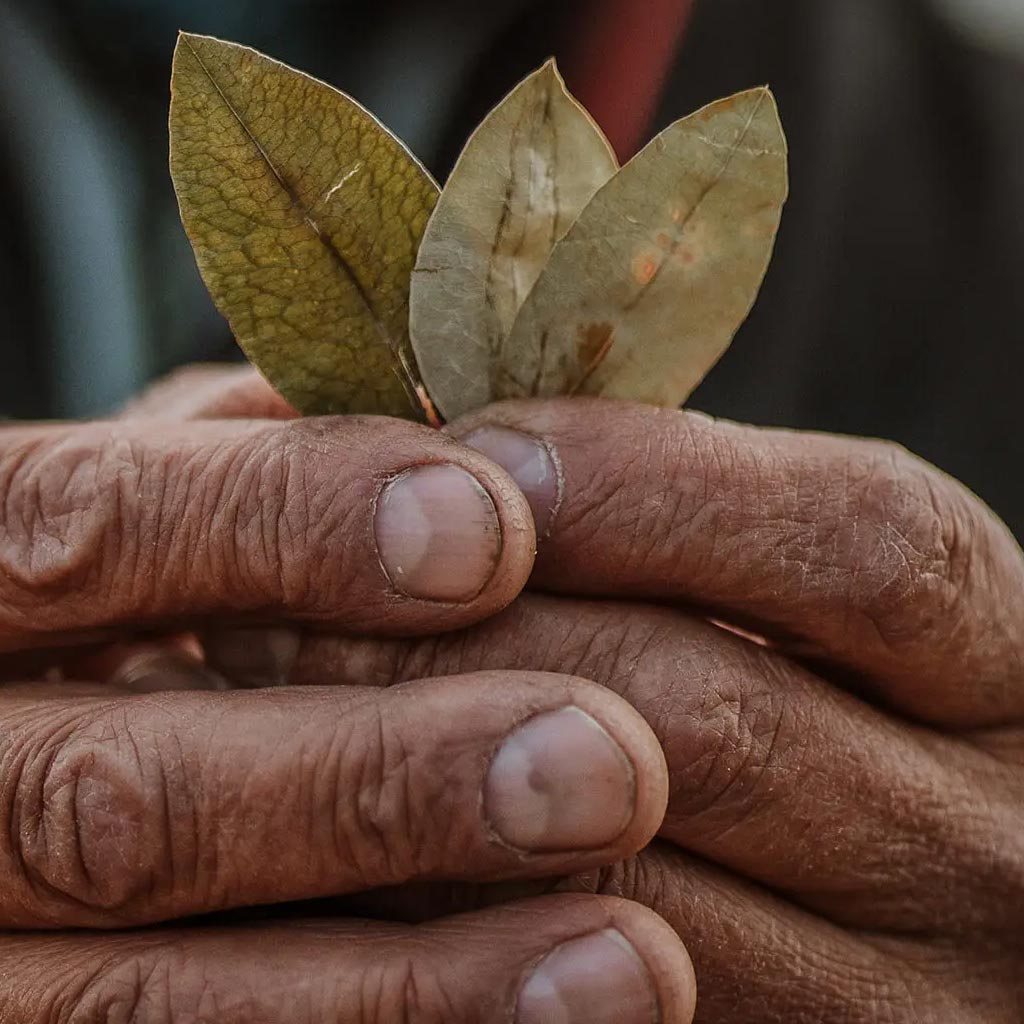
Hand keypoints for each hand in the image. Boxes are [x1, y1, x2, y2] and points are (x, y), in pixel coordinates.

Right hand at [0, 373, 699, 1021]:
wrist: (14, 762)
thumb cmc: (120, 600)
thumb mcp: (156, 502)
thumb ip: (258, 465)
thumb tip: (450, 422)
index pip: (85, 530)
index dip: (284, 523)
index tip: (494, 531)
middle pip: (119, 794)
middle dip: (378, 780)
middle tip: (609, 762)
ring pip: (149, 993)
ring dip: (410, 981)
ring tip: (633, 961)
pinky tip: (549, 1021)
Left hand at [230, 397, 1023, 1021]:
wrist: (875, 902)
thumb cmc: (811, 699)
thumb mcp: (800, 599)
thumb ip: (684, 516)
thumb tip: (469, 428)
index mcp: (995, 666)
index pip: (865, 542)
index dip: (657, 485)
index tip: (486, 458)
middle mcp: (980, 840)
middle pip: (714, 714)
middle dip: (483, 636)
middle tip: (314, 582)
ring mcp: (888, 1000)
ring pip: (621, 877)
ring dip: (426, 770)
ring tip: (298, 685)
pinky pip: (575, 999)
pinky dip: (446, 906)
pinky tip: (363, 827)